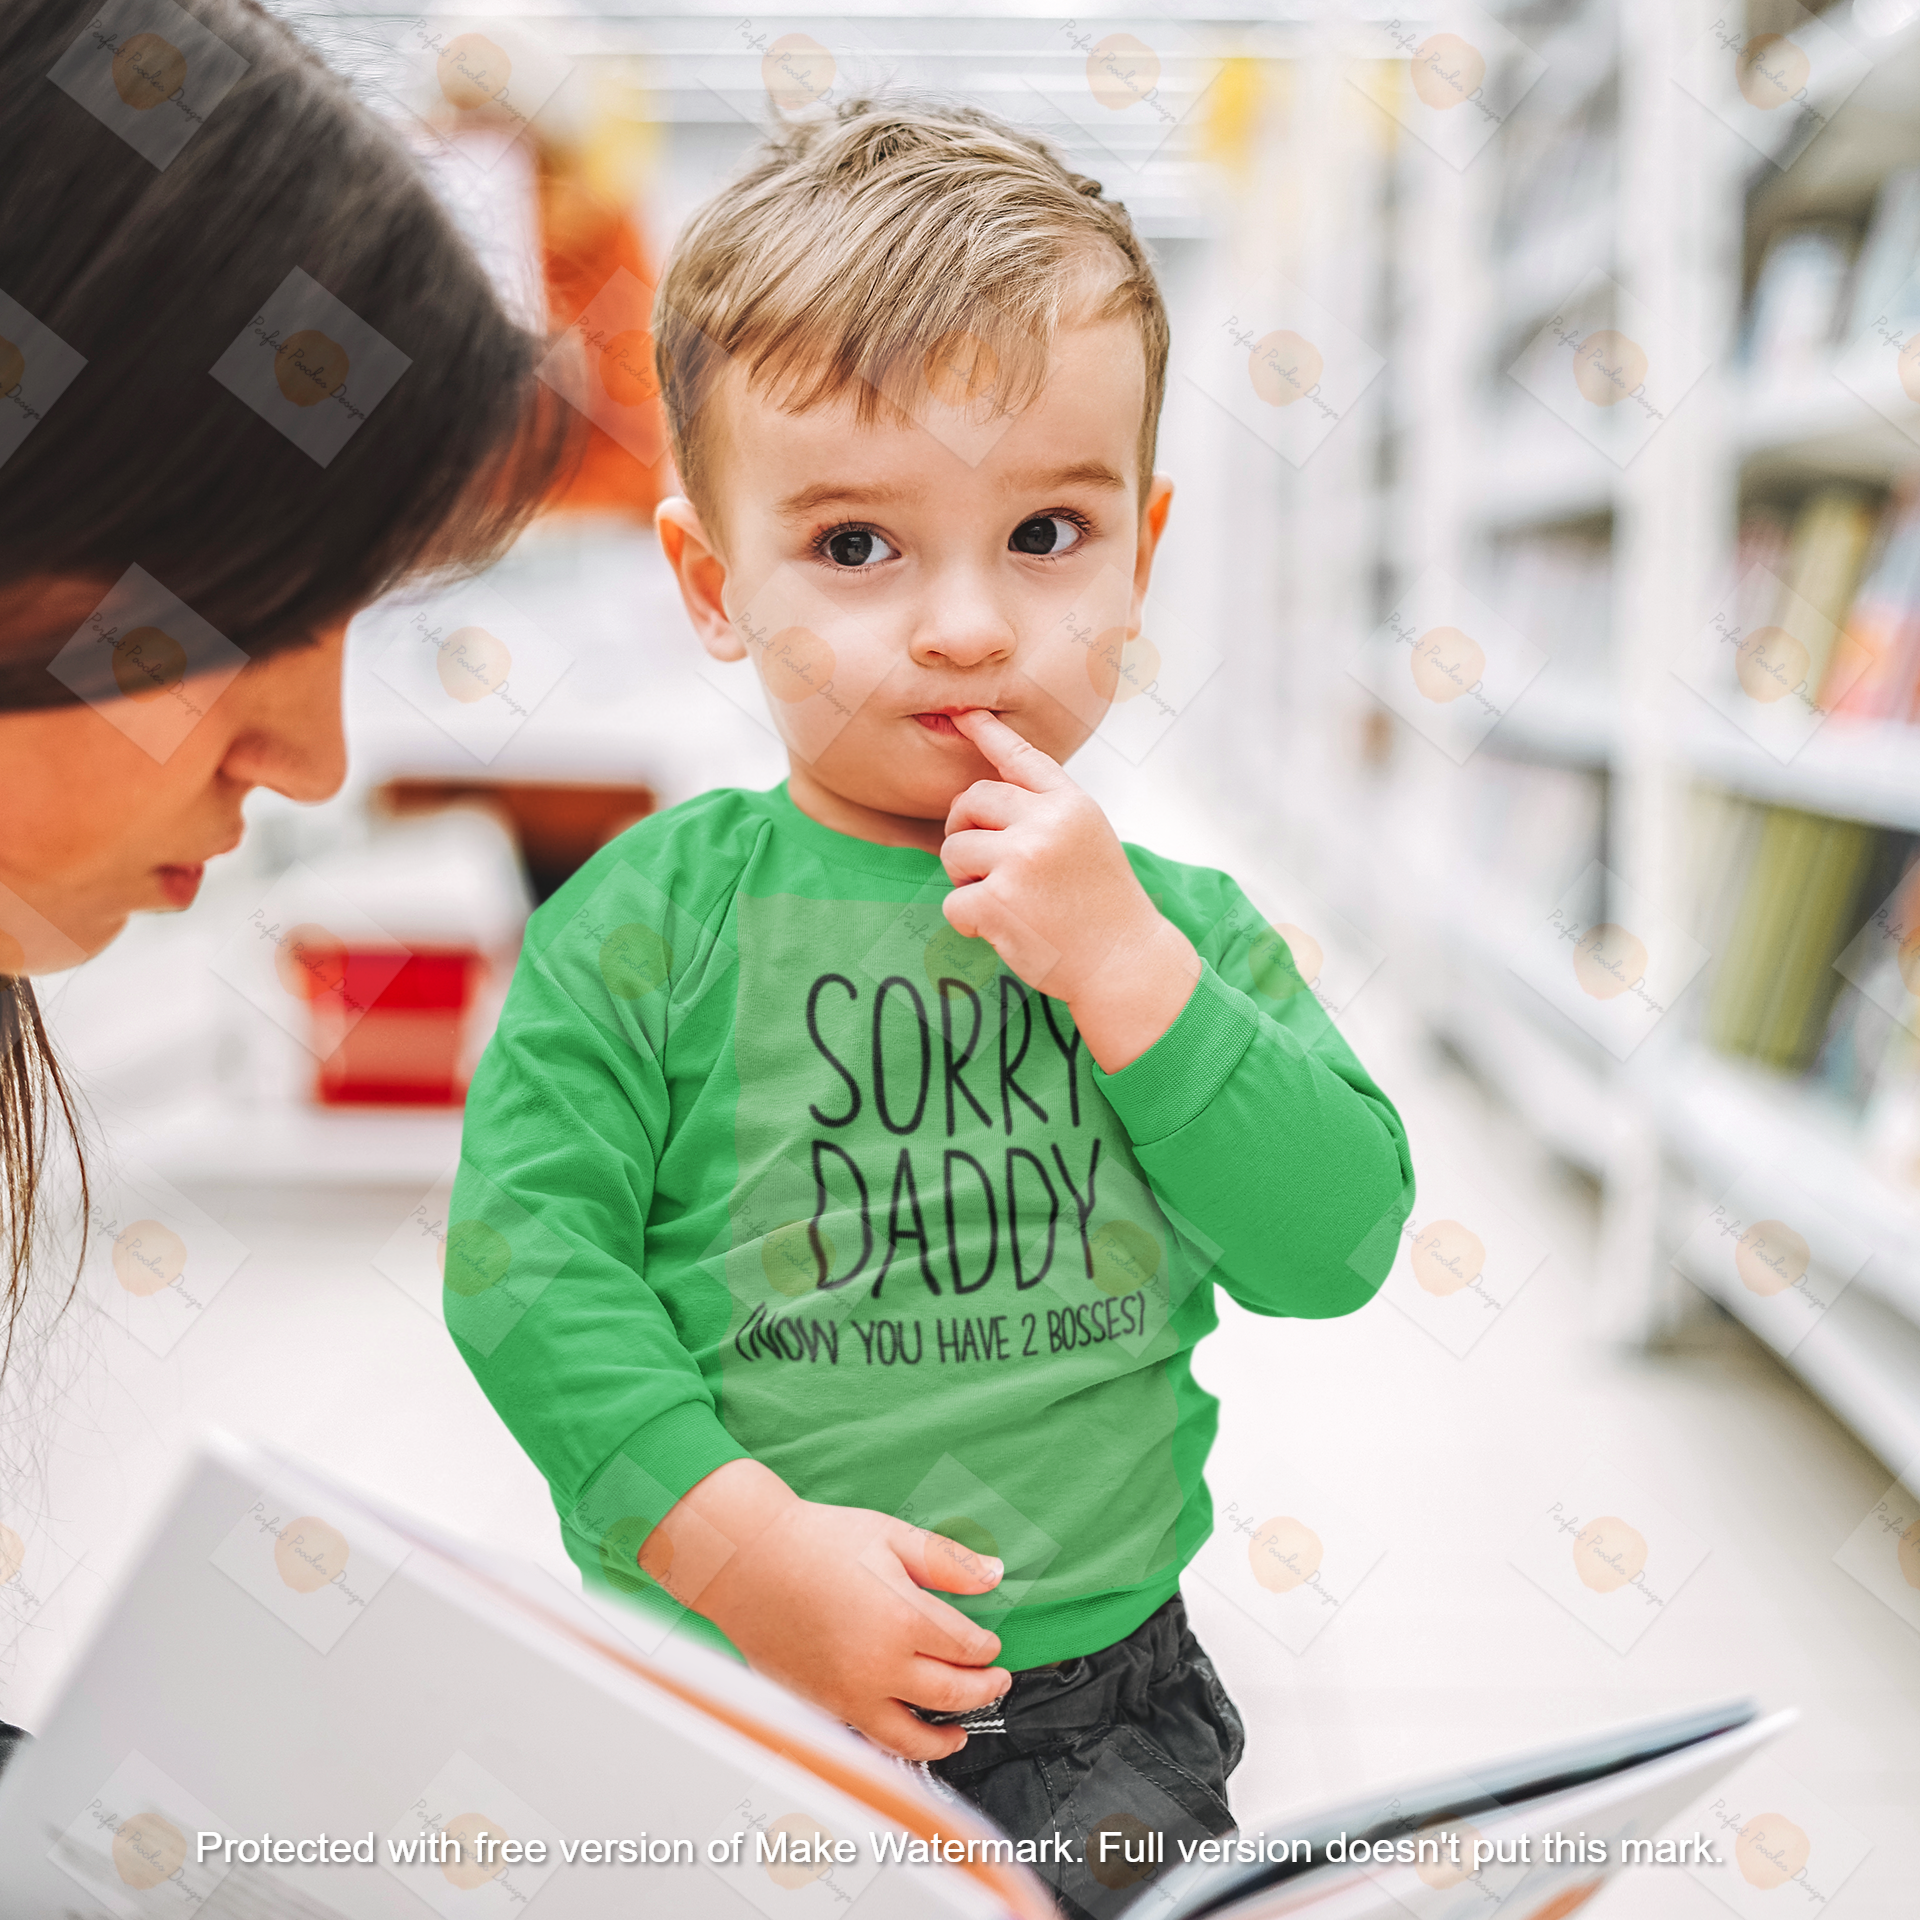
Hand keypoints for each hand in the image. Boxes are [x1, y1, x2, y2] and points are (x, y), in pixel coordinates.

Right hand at [642, 1459, 1011, 1760]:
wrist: (747, 1563)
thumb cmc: (813, 1543)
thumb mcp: (890, 1536)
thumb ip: (947, 1562)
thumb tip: (994, 1574)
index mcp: (904, 1620)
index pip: (967, 1648)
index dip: (987, 1648)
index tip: (992, 1644)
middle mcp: (881, 1667)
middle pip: (952, 1694)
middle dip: (983, 1690)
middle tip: (995, 1682)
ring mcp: (850, 1694)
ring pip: (912, 1737)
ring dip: (945, 1738)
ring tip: (959, 1734)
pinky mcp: (824, 1707)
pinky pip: (870, 1739)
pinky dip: (897, 1743)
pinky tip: (905, 1730)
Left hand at [942, 708, 1200, 1072]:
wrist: (1123, 962)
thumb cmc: (1101, 904)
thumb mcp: (1088, 838)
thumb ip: (1046, 811)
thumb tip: (981, 794)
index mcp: (1071, 804)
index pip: (1021, 758)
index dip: (987, 732)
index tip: (963, 713)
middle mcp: (1046, 823)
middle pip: (970, 802)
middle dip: (963, 830)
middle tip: (981, 864)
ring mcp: (1021, 860)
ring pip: (953, 851)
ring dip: (963, 879)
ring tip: (1000, 899)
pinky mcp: (998, 901)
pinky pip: (952, 901)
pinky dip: (967, 920)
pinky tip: (999, 929)